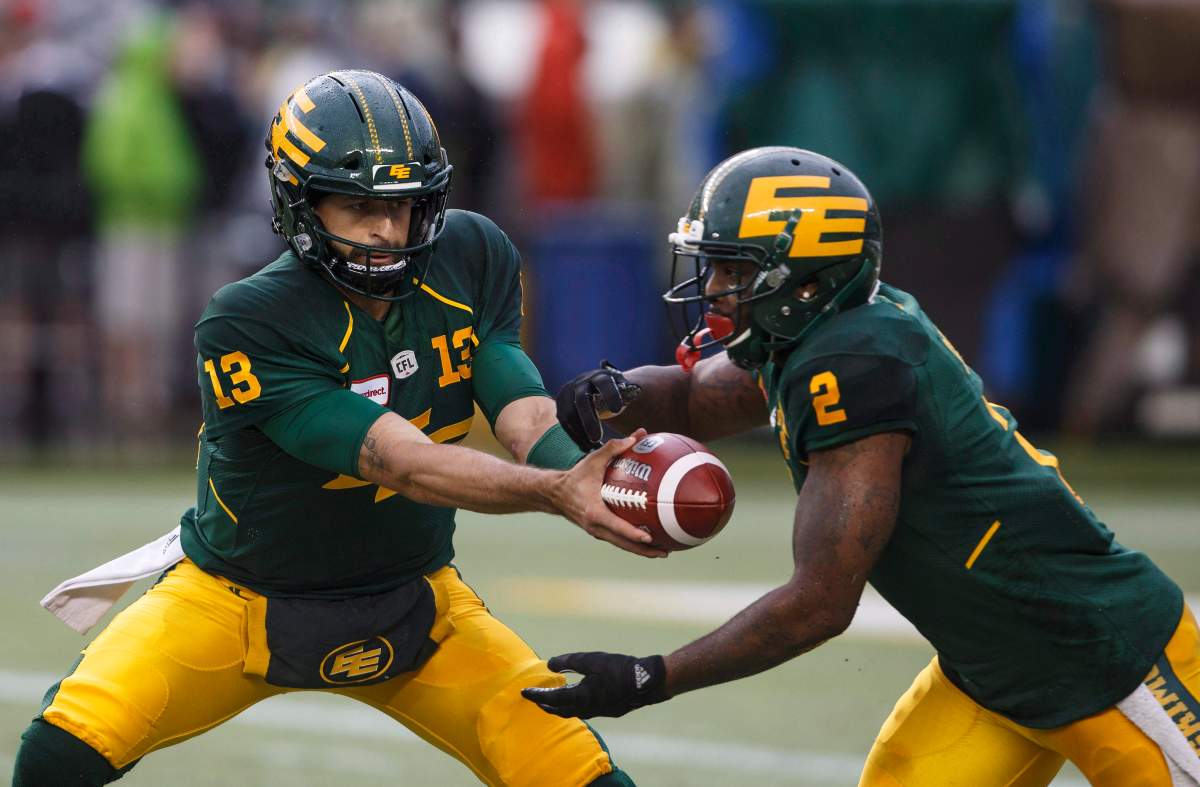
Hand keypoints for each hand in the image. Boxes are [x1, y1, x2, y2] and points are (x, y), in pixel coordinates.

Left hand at [522, 652, 668, 718]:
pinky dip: (573, 706)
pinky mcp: (608, 710)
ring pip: (572, 713)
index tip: (524, 692)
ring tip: (551, 700)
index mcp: (581, 697)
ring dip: (559, 707)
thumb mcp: (592, 660)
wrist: (647, 682)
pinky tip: (577, 698)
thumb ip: (569, 662)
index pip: (552, 698)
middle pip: (560, 710)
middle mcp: (587, 709)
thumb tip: (550, 664)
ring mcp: (599, 712)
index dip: (536, 695)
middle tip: (534, 698)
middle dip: (545, 705)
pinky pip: (584, 711)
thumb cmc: (619, 669)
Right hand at [553, 429, 665, 557]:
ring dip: (641, 551)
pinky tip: (648, 542)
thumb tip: (637, 436)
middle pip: (623, 544)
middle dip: (644, 550)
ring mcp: (597, 532)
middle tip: (665, 552)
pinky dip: (633, 544)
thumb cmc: (576, 476)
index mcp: (595, 512)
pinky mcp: (598, 532)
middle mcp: (596, 527)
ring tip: (662, 551)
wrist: (554, 494)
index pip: (617, 527)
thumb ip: (614, 448)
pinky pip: (618, 541)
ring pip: (622, 546)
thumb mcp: (593, 460)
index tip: (649, 538)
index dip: (633, 534)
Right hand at [556, 361, 641, 450]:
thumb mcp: (619, 385)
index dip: (610, 394)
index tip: (617, 410)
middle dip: (589, 420)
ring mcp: (567, 393)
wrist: (588, 384)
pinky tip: (584, 445)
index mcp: (598, 377)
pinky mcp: (560, 404)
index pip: (604, 383)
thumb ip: (628, 391)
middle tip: (597, 439)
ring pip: (569, 413)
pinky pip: (564, 421)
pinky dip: (574, 434)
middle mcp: (580, 382)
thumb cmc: (610, 390)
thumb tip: (636, 394)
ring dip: (580, 432)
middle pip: (582, 400)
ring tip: (591, 447)